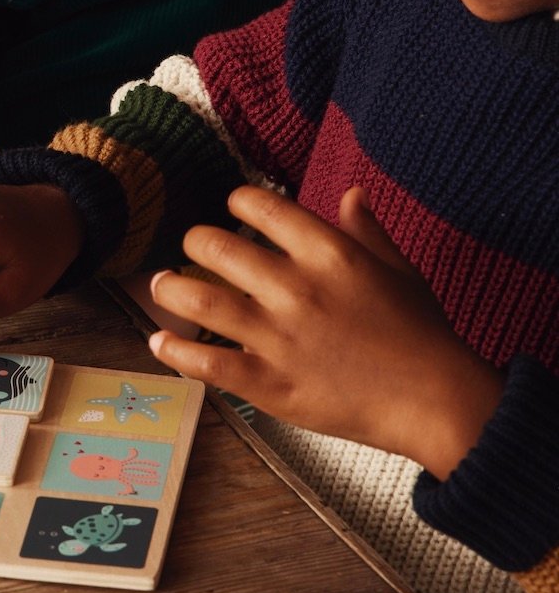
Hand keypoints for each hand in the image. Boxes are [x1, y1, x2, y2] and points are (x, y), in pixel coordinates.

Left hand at [147, 184, 501, 477]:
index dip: (238, 201)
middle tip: (190, 248)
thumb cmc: (421, 333)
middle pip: (217, 248)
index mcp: (328, 253)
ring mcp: (278, 337)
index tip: (232, 208)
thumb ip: (367, 230)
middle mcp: (295, 288)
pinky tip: (159, 341)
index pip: (262, 205)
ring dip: (170, 289)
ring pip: (200, 301)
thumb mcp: (398, 269)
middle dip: (195, 241)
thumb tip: (352, 193)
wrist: (433, 400)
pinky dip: (175, 350)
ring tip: (160, 285)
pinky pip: (207, 362)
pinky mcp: (269, 384)